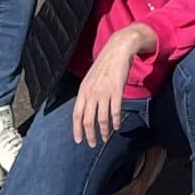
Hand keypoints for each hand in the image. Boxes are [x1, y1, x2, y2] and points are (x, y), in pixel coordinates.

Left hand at [72, 23, 155, 147]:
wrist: (118, 50)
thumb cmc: (104, 65)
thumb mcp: (90, 79)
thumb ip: (87, 94)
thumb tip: (85, 110)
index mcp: (83, 90)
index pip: (76, 114)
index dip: (77, 130)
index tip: (79, 141)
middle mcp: (91, 93)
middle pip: (88, 120)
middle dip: (90, 134)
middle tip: (93, 144)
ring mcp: (104, 92)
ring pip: (102, 118)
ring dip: (103, 131)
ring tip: (105, 138)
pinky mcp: (117, 91)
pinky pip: (115, 111)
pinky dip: (116, 121)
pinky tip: (117, 126)